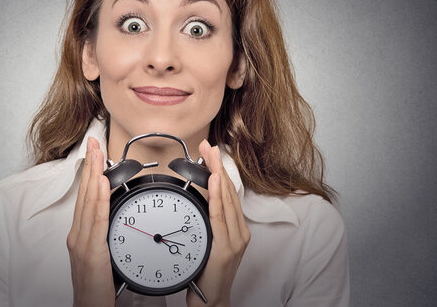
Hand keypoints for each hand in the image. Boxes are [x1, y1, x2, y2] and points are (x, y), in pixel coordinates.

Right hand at [67, 137, 114, 306]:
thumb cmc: (95, 287)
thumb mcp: (99, 254)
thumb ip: (103, 233)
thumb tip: (112, 214)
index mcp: (81, 233)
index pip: (86, 195)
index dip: (90, 171)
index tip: (94, 150)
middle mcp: (78, 235)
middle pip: (85, 193)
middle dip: (90, 165)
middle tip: (94, 141)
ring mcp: (82, 243)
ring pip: (89, 202)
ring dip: (94, 174)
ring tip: (97, 153)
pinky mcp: (91, 253)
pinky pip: (97, 221)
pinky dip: (100, 200)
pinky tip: (102, 184)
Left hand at [186, 140, 250, 306]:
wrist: (212, 300)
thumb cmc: (206, 272)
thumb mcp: (208, 242)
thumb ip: (208, 222)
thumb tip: (196, 200)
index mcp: (236, 228)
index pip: (228, 193)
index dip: (220, 170)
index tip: (210, 151)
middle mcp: (239, 231)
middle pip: (229, 191)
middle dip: (218, 165)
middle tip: (208, 145)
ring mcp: (235, 239)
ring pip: (226, 200)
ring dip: (217, 174)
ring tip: (211, 155)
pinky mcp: (227, 248)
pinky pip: (221, 217)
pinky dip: (217, 197)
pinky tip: (214, 182)